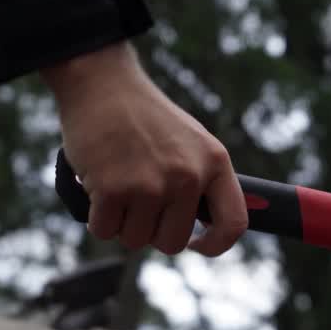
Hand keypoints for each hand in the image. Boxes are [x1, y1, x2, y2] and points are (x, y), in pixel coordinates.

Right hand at [40, 41, 247, 256]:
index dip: (215, 244)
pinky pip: (105, 230)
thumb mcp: (190, 142)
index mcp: (214, 163)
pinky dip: (97, 217)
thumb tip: (203, 228)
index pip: (233, 224)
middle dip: (151, 230)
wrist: (103, 85)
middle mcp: (187, 177)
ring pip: (135, 240)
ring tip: (117, 185)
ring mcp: (150, 185)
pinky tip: (98, 186)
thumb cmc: (144, 117)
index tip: (196, 244)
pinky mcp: (113, 190)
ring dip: (121, 222)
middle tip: (137, 202)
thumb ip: (201, 180)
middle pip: (171, 242)